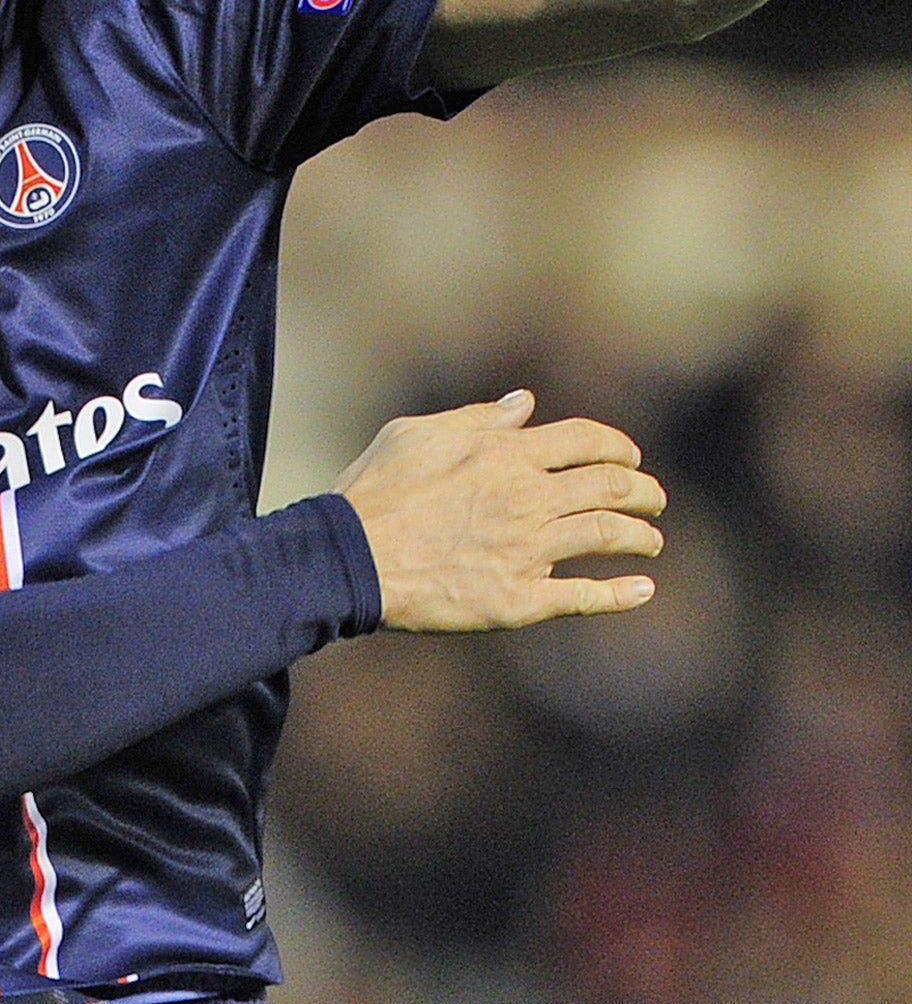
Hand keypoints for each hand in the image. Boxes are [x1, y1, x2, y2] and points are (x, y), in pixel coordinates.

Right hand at [335, 389, 663, 630]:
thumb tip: (525, 404)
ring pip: (608, 536)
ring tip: (651, 540)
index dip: (617, 447)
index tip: (628, 458)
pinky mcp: (519, 600)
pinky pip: (584, 596)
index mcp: (504, 455)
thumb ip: (477, 419)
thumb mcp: (415, 434)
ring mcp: (527, 552)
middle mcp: (526, 499)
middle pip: (611, 487)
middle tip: (653, 499)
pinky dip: (621, 594)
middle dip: (643, 491)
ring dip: (641, 536)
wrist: (350, 558)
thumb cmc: (374, 491)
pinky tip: (643, 591)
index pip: (586, 441)